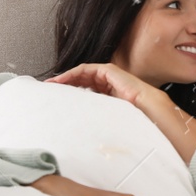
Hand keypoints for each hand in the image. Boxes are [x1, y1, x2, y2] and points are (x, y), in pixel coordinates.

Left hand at [46, 62, 161, 108]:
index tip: (56, 98)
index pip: (85, 90)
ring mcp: (107, 75)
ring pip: (81, 74)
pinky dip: (72, 74)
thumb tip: (79, 125)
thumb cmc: (131, 114)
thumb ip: (94, 114)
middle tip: (50, 90)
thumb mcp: (107, 114)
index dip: (70, 92)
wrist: (145, 107)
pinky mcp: (107, 70)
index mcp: (107, 93)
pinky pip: (85, 70)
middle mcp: (106, 83)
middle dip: (64, 85)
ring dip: (65, 78)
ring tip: (53, 84)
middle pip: (81, 81)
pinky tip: (63, 80)